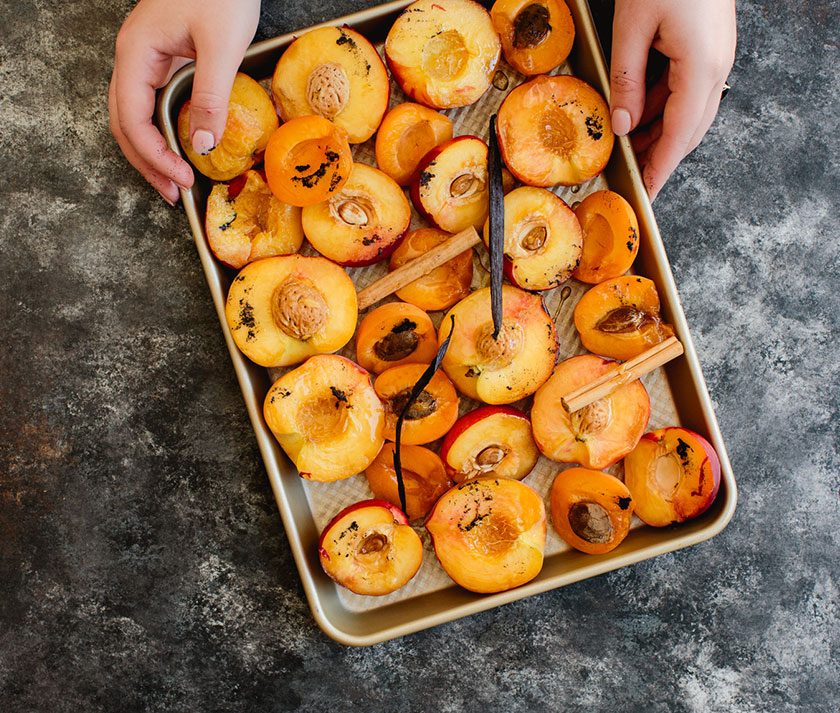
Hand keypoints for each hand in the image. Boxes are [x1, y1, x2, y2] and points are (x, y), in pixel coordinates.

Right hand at [109, 0, 259, 203]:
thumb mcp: (221, 46)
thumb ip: (211, 96)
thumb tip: (203, 145)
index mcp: (137, 54)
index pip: (132, 120)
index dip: (155, 156)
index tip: (182, 180)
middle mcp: (134, 58)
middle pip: (127, 123)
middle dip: (147, 162)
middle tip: (173, 194)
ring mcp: (147, 58)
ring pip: (137, 115)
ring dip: (153, 150)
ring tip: (174, 180)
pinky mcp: (164, 58)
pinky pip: (154, 102)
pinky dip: (164, 130)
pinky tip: (181, 147)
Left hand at [609, 0, 735, 200]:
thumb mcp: (634, 27)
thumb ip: (627, 80)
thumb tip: (623, 124)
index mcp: (702, 68)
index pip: (680, 136)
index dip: (661, 168)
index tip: (646, 193)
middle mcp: (716, 68)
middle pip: (689, 129)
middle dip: (661, 156)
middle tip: (634, 177)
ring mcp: (716, 58)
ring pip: (688, 110)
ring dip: (660, 131)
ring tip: (630, 149)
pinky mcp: (709, 47)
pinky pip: (686, 89)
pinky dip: (663, 106)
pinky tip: (640, 114)